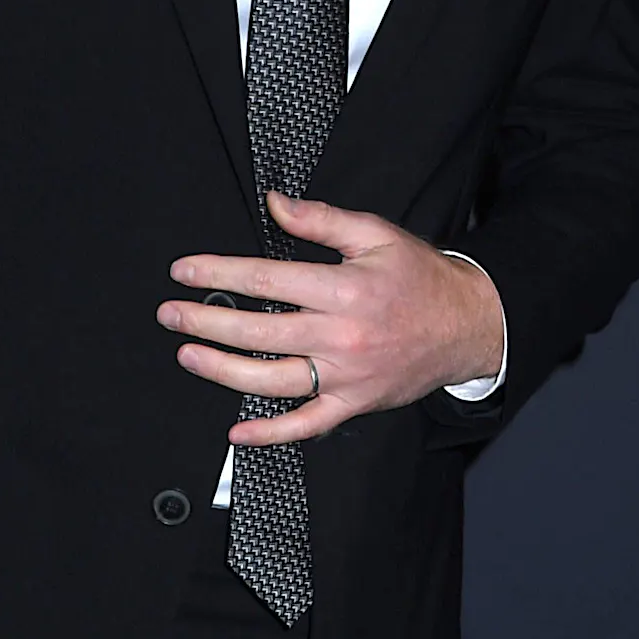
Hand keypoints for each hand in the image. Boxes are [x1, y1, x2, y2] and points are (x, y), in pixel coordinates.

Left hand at [156, 191, 505, 443]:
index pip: (265, 279)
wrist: (469, 325)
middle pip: (258, 331)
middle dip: (206, 321)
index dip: (218, 273)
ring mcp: (346, 376)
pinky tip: (237, 431)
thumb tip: (275, 204)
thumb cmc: (420, 278)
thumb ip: (321, 219)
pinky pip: (307, 425)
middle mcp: (341, 336)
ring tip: (188, 355)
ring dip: (222, 371)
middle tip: (170, 314)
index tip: (184, 271)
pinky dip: (270, 433)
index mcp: (343, 290)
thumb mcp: (374, 234)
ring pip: (272, 380)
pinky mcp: (354, 403)